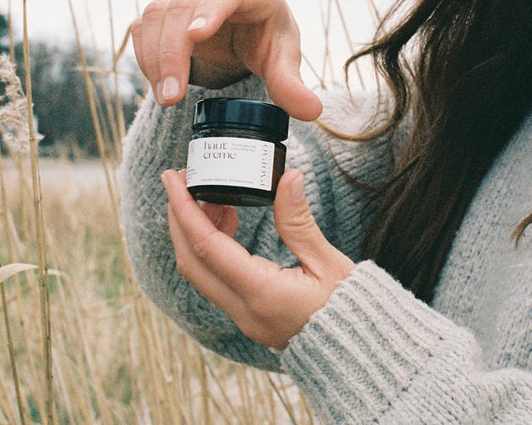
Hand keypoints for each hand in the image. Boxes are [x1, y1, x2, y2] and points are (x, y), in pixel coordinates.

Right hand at [131, 0, 321, 120]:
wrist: (244, 33)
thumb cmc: (267, 41)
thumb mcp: (283, 62)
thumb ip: (292, 85)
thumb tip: (312, 111)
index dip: (210, 10)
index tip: (197, 36)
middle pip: (182, 8)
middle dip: (173, 54)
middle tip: (172, 97)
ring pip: (156, 17)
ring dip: (155, 59)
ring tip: (167, 98)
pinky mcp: (163, 12)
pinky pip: (143, 29)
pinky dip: (146, 57)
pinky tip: (159, 85)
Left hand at [163, 168, 355, 349]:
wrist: (358, 353)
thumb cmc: (349, 310)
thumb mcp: (329, 262)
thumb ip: (300, 221)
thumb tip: (289, 178)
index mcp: (261, 294)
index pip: (207, 247)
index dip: (185, 209)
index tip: (173, 179)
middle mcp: (243, 310)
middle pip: (191, 261)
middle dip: (178, 217)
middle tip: (180, 181)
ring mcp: (243, 317)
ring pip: (199, 272)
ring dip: (194, 232)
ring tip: (209, 195)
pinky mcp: (248, 315)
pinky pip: (215, 279)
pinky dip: (210, 248)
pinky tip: (228, 221)